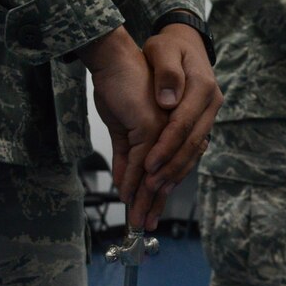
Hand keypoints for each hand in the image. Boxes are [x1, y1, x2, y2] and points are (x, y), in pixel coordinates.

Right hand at [80, 26, 168, 228]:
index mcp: (171, 131)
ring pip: (154, 173)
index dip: (157, 193)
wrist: (114, 59)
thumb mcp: (122, 127)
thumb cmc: (120, 86)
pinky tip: (128, 195)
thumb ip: (126, 156)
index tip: (148, 213)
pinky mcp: (151, 126)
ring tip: (136, 219)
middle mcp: (172, 132)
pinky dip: (133, 179)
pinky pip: (142, 161)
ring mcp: (164, 129)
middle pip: (165, 176)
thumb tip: (125, 183)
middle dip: (152, 203)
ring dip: (143, 198)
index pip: (168, 170)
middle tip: (143, 226)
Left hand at [139, 20, 223, 201]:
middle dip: (170, 169)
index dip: (166, 147)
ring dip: (176, 175)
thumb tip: (168, 101)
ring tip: (157, 195)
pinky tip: (165, 186)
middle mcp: (211, 105)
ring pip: (194, 152)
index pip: (183, 124)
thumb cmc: (167, 47)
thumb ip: (166, 73)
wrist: (184, 42)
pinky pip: (192, 150)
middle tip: (150, 189)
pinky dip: (179, 168)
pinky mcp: (202, 124)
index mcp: (202, 87)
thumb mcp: (162, 50)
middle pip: (192, 144)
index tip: (148, 166)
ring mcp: (208, 116)